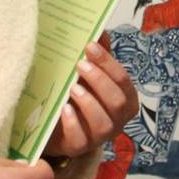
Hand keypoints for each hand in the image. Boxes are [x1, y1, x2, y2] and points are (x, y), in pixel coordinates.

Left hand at [47, 36, 138, 160]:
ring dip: (89, 103)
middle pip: (118, 102)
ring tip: (72, 88)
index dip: (108, 63)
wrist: (54, 125)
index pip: (124, 81)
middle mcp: (117, 121)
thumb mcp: (88, 75)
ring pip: (103, 123)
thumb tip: (101, 31)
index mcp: (124, 100)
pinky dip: (73, 123)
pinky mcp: (78, 147)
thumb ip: (98, 57)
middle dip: (100, 81)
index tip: (89, 46)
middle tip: (80, 65)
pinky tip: (64, 109)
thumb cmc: (78, 96)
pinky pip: (80, 138)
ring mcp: (99, 137)